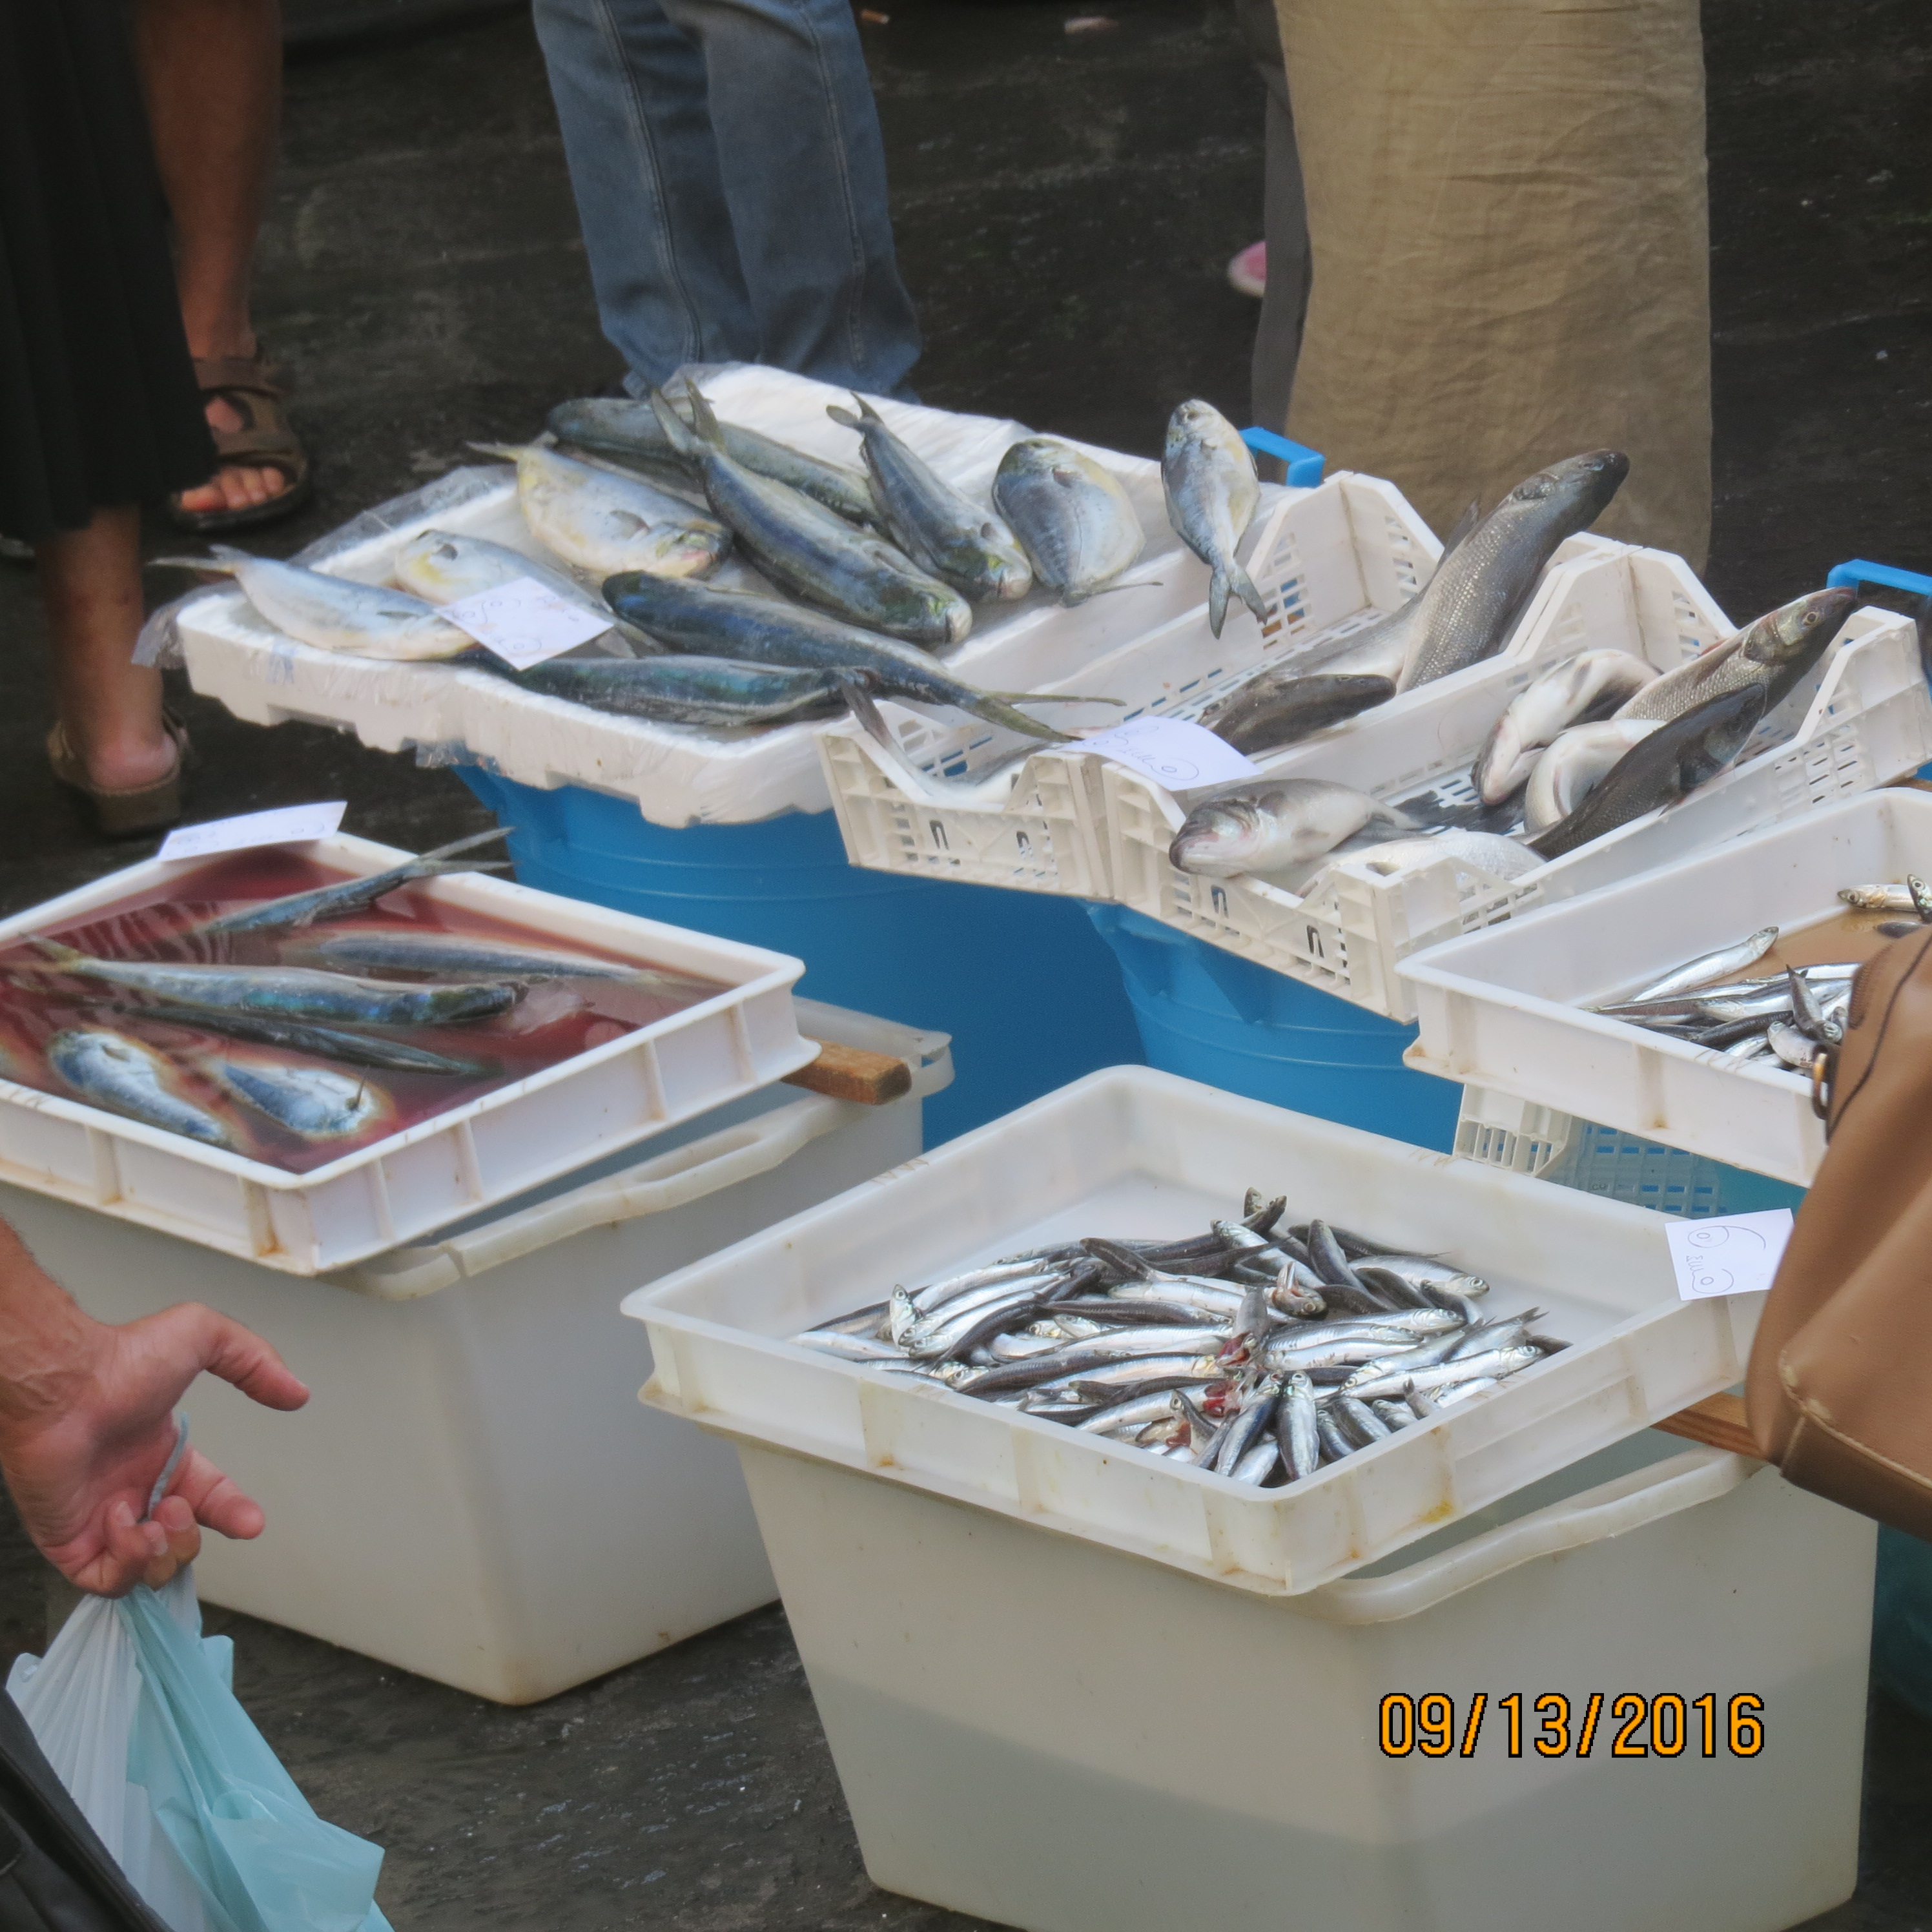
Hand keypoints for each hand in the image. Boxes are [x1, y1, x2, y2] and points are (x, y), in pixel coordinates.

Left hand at [0, 1225, 307, 1595]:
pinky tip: (122, 1521)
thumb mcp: (203, 1336)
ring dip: (162, 1549)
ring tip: (152, 1517)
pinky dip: (126, 1560)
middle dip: (191, 1533)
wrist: (60, 1386)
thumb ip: (256, 1360)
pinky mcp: (68, 1543)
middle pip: (180, 1541)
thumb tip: (298, 1392)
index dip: (233, 1514)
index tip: (251, 1523)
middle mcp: (132, 1490)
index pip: (209, 1498)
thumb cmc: (119, 1361)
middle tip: (177, 1506)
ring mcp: (98, 1520)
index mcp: (161, 1456)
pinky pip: (106, 1581)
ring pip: (147, 1568)